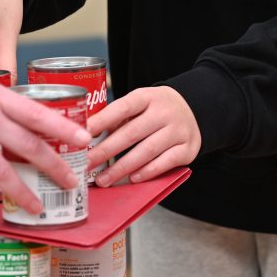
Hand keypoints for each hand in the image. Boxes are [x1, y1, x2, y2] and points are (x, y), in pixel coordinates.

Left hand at [86, 86, 200, 186]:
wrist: (194, 110)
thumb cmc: (155, 110)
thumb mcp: (139, 104)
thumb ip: (118, 117)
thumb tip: (86, 136)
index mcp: (148, 97)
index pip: (123, 107)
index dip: (102, 121)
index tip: (82, 135)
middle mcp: (165, 112)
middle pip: (131, 133)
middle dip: (105, 151)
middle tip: (87, 165)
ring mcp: (179, 130)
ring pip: (147, 151)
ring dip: (122, 168)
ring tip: (104, 179)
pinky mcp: (188, 148)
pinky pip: (165, 163)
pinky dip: (147, 172)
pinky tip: (132, 178)